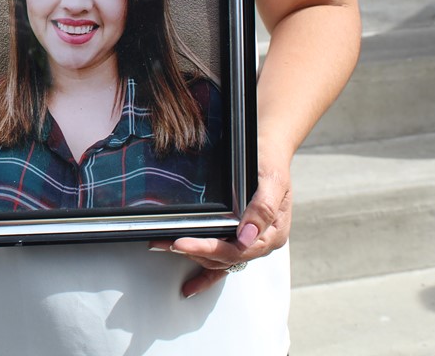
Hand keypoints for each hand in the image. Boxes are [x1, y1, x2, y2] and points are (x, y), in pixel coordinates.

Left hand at [148, 157, 292, 298]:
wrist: (270, 148)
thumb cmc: (270, 162)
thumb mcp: (271, 181)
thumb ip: (262, 208)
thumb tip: (247, 236)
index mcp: (272, 233)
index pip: (236, 250)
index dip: (207, 249)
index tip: (181, 243)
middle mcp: (260, 241)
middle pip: (223, 258)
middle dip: (191, 252)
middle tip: (163, 243)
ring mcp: (249, 241)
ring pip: (218, 260)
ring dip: (191, 257)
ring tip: (162, 247)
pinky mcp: (238, 237)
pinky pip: (222, 261)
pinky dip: (206, 275)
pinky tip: (190, 286)